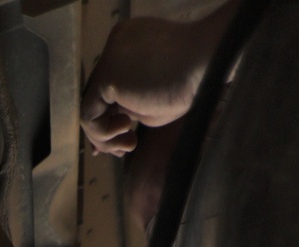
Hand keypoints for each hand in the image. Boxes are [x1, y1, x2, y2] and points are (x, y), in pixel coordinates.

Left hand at [81, 14, 220, 156]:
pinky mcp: (108, 74)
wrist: (209, 61)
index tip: (125, 139)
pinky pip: (89, 114)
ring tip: (129, 144)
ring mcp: (109, 57)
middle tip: (126, 149)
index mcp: (130, 46)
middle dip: (106, 131)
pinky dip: (103, 133)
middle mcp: (116, 47)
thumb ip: (128, 108)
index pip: (109, 88)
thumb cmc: (191, 82)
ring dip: (105, 137)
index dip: (110, 118)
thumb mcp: (152, 100)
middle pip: (98, 97)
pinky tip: (127, 131)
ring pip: (90, 107)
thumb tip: (104, 131)